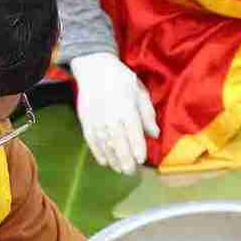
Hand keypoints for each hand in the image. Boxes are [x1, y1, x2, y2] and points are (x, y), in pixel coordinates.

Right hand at [70, 51, 156, 172]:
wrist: (94, 68)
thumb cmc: (122, 80)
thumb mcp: (140, 92)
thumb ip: (147, 114)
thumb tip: (155, 134)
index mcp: (126, 109)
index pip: (133, 133)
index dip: (137, 148)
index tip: (141, 160)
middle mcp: (110, 117)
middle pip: (118, 143)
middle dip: (125, 160)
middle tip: (130, 172)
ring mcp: (96, 120)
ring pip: (105, 145)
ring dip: (112, 159)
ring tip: (120, 170)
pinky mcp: (86, 121)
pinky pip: (91, 141)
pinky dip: (98, 152)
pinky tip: (105, 162)